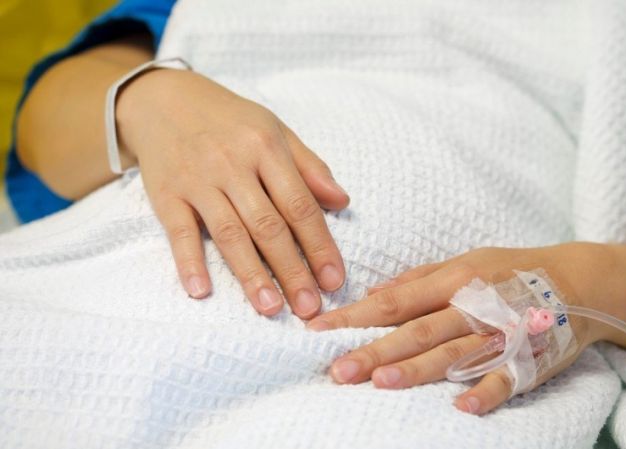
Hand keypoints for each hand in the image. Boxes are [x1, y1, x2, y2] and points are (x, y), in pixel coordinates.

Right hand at [116, 68, 348, 317]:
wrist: (163, 99)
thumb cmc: (229, 120)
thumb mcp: (274, 130)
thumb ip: (309, 166)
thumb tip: (342, 201)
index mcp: (266, 149)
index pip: (300, 205)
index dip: (320, 246)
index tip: (334, 280)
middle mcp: (233, 165)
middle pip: (268, 226)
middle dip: (292, 270)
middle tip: (309, 308)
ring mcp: (198, 180)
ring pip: (229, 234)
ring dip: (250, 274)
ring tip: (270, 308)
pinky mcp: (166, 194)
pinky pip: (179, 232)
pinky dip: (189, 261)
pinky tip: (201, 290)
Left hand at [307, 243, 625, 413]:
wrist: (581, 282)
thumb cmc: (513, 270)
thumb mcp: (466, 260)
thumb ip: (420, 279)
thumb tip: (376, 294)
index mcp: (455, 279)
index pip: (395, 301)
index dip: (356, 316)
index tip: (318, 329)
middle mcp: (474, 305)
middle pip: (419, 330)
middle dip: (376, 349)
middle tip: (338, 369)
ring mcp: (501, 333)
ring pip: (454, 353)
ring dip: (419, 368)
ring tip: (381, 382)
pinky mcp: (529, 358)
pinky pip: (506, 377)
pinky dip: (486, 390)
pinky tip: (461, 406)